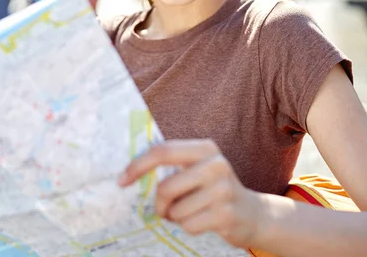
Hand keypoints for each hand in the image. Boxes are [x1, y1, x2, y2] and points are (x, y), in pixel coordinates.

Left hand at [118, 139, 261, 248]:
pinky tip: (202, 220)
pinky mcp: (226, 214)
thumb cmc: (213, 188)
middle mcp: (216, 164)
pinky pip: (188, 225)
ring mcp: (223, 189)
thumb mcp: (198, 167)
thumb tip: (130, 171)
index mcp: (205, 148)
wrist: (252, 213)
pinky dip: (188, 227)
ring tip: (189, 212)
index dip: (139, 165)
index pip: (163, 151)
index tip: (122, 180)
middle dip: (159, 203)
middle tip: (164, 208)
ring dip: (175, 217)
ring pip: (176, 210)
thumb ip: (172, 164)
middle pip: (166, 186)